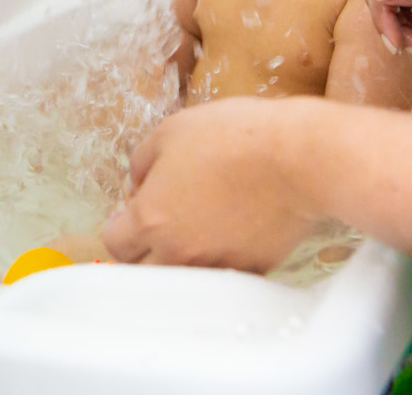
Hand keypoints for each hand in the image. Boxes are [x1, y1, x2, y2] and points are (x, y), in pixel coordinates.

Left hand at [101, 97, 323, 271]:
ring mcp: (216, 266)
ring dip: (179, 261)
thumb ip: (142, 161)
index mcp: (151, 218)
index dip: (120, 226)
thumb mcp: (171, 131)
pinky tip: (228, 237)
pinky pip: (224, 278)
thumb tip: (139, 183)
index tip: (131, 213)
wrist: (297, 158)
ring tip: (194, 232)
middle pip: (144, 271)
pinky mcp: (252, 271)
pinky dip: (219, 263)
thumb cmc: (233, 136)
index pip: (114, 243)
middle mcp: (178, 252)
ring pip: (183, 280)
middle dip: (144, 251)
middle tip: (159, 227)